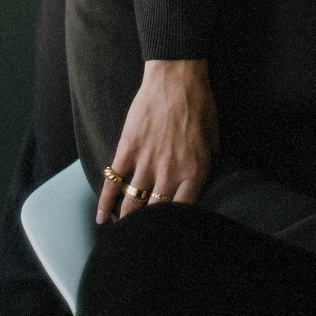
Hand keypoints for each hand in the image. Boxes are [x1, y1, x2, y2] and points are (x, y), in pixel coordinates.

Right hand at [97, 59, 218, 222]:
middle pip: (155, 214)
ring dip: (126, 220)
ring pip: (132, 203)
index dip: (174, 228)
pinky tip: (101, 217)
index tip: (168, 234)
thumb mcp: (214, 140)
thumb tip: (201, 185)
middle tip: (142, 239)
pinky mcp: (128, 148)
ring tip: (123, 232)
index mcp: (194, 172)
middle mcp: (170, 172)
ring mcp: (147, 161)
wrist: (177, 77)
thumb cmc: (200, 105)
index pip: (183, 213)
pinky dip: (104, 202)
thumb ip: (206, 166)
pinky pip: (113, 181)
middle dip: (147, 230)